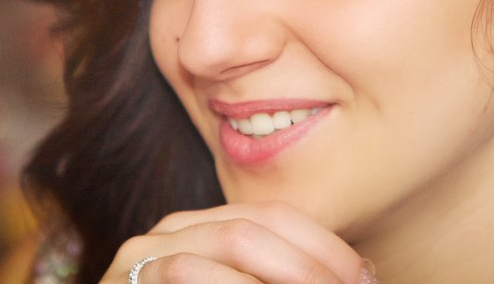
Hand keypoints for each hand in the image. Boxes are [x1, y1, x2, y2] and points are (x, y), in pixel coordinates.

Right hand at [99, 202, 375, 282]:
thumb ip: (278, 276)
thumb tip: (364, 276)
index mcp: (206, 227)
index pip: (278, 217)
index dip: (327, 248)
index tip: (366, 277)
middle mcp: (172, 230)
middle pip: (257, 227)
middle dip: (312, 264)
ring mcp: (143, 255)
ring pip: (233, 244)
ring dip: (288, 274)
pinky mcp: (127, 280)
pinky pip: (190, 274)